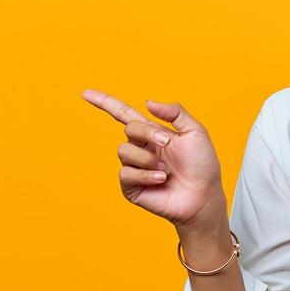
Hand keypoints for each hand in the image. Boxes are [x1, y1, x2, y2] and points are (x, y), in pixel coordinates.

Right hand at [81, 89, 225, 228]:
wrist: (203, 197)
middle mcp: (140, 148)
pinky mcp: (131, 187)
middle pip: (129, 129)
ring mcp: (134, 168)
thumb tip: (148, 102)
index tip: (86, 93)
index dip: (105, 103)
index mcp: (152, 134)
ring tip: (166, 170)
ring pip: (124, 151)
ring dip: (148, 158)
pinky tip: (161, 179)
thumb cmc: (202, 166)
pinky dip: (146, 175)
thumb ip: (174, 112)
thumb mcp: (195, 131)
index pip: (123, 114)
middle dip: (147, 133)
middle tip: (167, 144)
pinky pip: (126, 173)